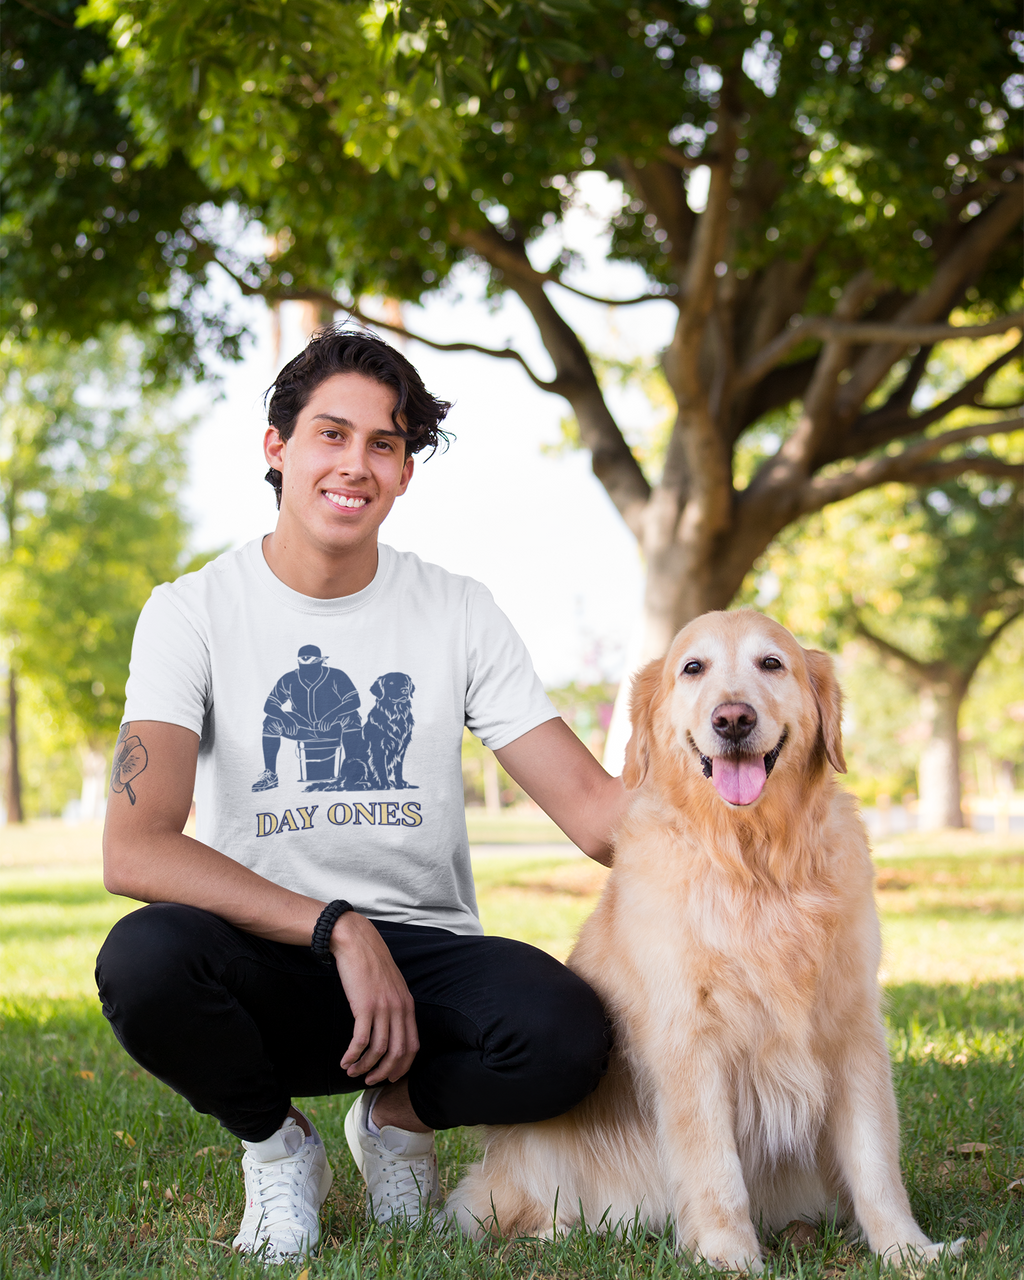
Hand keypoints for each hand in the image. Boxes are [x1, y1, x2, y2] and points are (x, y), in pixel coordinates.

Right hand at [330, 912, 418, 1085]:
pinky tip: (344, 1061)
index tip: (390, 1077)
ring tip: (352, 1071)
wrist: (357, 942)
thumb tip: (391, 1030)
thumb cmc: (371, 963)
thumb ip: (395, 1006)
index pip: (413, 1045)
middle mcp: (399, 1009)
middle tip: (369, 1080)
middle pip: (398, 1053)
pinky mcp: (364, 1006)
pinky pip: (360, 1041)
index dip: (402, 1066)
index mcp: (408, 1005)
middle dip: (384, 1072)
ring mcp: (383, 1008)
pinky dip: (353, 1056)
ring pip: (378, 1050)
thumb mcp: (391, 986)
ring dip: (364, 1066)